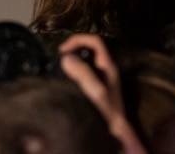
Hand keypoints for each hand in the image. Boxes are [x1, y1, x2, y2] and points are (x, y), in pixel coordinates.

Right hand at [59, 34, 146, 153]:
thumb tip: (66, 58)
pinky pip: (84, 71)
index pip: (95, 41)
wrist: (115, 132)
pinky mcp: (97, 86)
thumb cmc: (107, 113)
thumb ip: (84, 74)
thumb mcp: (96, 92)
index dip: (78, 40)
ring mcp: (102, 78)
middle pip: (89, 49)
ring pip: (86, 60)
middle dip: (74, 49)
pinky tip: (65, 79)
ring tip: (59, 68)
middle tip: (59, 59)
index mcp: (108, 67)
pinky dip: (73, 70)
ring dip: (73, 60)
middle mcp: (106, 69)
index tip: (62, 50)